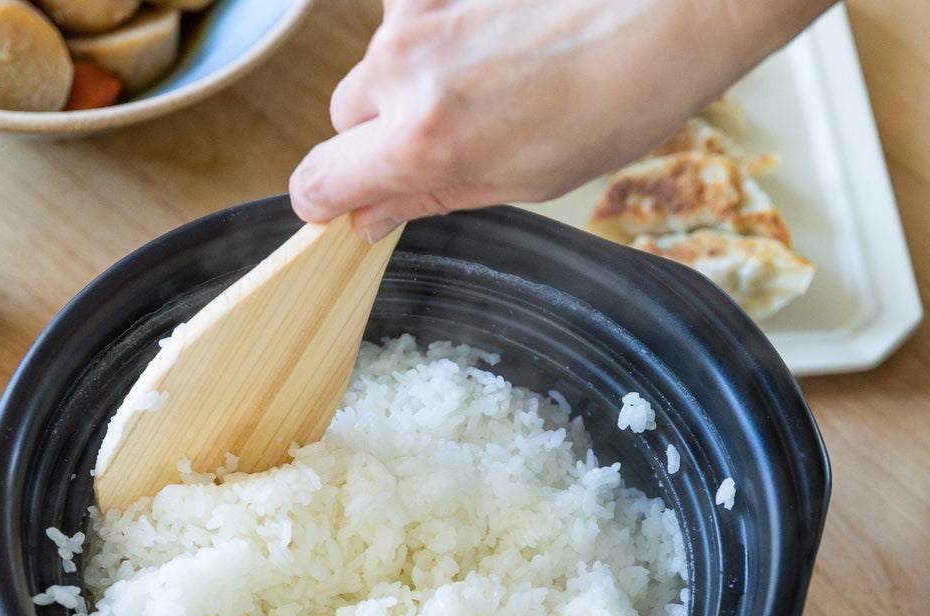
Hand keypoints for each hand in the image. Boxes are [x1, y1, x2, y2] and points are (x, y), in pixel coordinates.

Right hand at [290, 0, 832, 239]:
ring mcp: (418, 13)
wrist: (673, 7)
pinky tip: (486, 38)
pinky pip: (407, 13)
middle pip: (344, 119)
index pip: (317, 183)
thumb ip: (427, 197)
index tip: (343, 207)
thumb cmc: (614, 102)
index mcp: (419, 141)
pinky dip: (433, 32)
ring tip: (486, 84)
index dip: (325, 202)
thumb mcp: (518, 183)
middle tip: (447, 143)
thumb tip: (368, 219)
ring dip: (409, 84)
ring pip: (376, 65)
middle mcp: (402, 71)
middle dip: (379, 139)